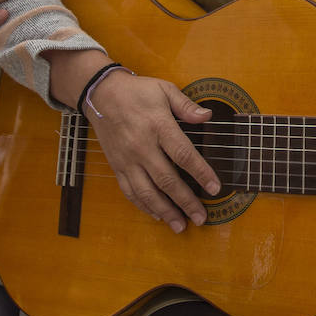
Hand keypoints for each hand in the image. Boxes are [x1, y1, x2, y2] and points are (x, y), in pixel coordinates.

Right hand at [87, 70, 218, 232]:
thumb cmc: (137, 91)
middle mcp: (142, 146)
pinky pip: (129, 191)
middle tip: (201, 217)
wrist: (100, 94)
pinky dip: (143, 206)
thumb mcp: (164, 89)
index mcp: (158, 126)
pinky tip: (156, 215)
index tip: (215, 188)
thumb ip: (186, 106)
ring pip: (147, 191)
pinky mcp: (117, 165)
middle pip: (166, 179)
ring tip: (180, 226)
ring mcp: (127, 159)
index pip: (183, 154)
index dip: (201, 173)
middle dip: (185, 201)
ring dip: (165, 211)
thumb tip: (207, 116)